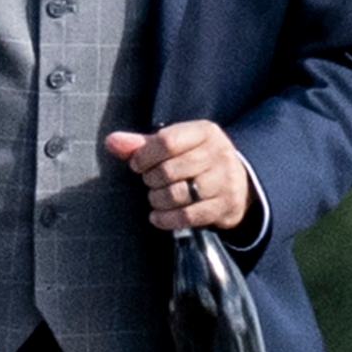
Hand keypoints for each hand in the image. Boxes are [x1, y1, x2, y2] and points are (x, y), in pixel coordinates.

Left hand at [104, 122, 251, 236]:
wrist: (240, 182)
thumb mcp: (175, 145)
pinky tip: (157, 216)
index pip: (167, 142)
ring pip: (177, 195)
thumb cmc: (196, 159)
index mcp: (205, 132)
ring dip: (157, 199)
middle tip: (150, 182)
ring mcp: (225, 181)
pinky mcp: (225, 206)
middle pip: (169, 170)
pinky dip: (166, 219)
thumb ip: (141, 144)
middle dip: (151, 180)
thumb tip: (111, 141)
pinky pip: (187, 217)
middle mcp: (219, 154)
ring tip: (155, 197)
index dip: (144, 156)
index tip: (137, 165)